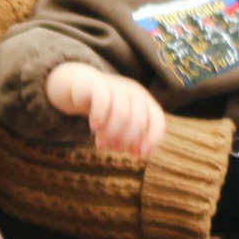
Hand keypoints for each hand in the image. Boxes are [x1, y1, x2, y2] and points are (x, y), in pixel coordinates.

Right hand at [46, 61, 165, 159]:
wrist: (80, 88)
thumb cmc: (105, 111)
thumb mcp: (122, 125)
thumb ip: (133, 138)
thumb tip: (141, 153)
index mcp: (144, 101)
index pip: (157, 119)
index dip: (152, 138)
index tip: (141, 154)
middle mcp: (134, 92)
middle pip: (138, 120)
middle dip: (126, 139)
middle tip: (112, 149)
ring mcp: (117, 86)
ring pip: (121, 114)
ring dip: (111, 134)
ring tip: (101, 143)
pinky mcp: (98, 84)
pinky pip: (103, 102)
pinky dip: (99, 118)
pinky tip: (94, 128)